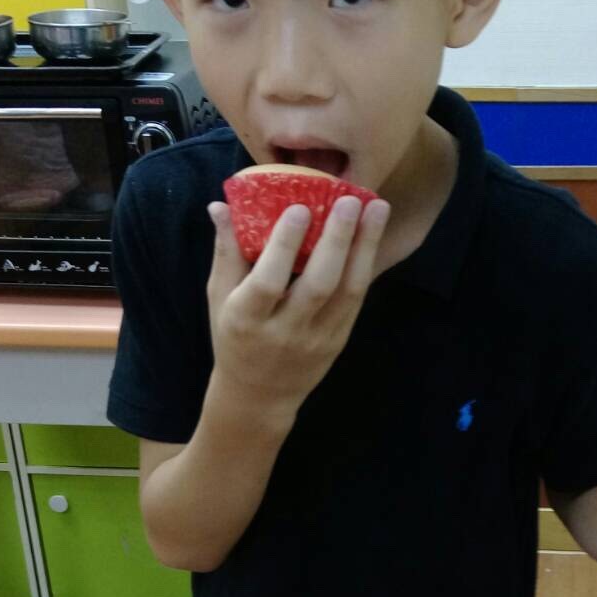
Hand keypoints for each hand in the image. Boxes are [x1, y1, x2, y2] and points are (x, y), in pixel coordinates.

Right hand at [204, 191, 390, 420]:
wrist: (258, 396)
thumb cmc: (234, 337)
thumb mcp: (220, 298)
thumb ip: (226, 252)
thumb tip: (220, 204)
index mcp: (247, 320)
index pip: (268, 282)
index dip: (285, 245)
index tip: (300, 208)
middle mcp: (285, 332)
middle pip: (318, 285)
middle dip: (336, 240)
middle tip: (349, 200)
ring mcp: (317, 338)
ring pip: (347, 291)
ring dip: (365, 247)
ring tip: (377, 208)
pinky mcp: (339, 340)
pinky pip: (356, 300)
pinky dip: (366, 264)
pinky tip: (373, 235)